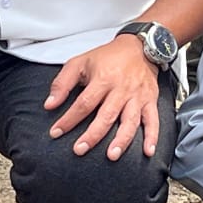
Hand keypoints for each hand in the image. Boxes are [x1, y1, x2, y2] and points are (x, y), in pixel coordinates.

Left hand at [46, 36, 160, 159]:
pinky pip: (153, 121)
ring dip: (121, 140)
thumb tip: (50, 104)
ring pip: (130, 121)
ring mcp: (137, 97)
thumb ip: (62, 83)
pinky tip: (148, 152)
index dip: (69, 119)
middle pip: (106, 115)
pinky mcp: (150, 101)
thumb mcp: (80, 62)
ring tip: (112, 155)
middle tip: (79, 150)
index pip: (84, 103)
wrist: (139, 47)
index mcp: (103, 79)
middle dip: (92, 135)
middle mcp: (121, 89)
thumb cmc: (108, 57)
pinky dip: (152, 137)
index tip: (56, 132)